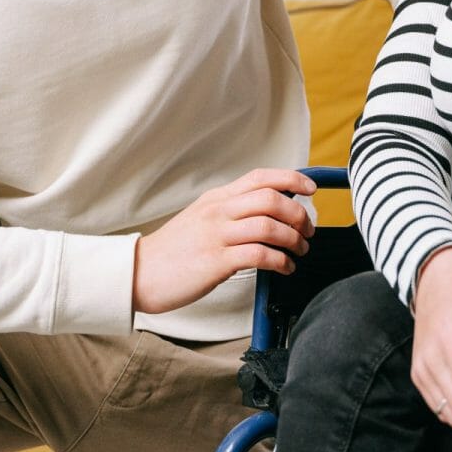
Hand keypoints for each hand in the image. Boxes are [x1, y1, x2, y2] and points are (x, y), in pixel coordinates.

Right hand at [132, 169, 315, 314]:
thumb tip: (271, 212)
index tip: (311, 189)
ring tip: (299, 251)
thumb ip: (232, 211)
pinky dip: (281, 261)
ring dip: (294, 240)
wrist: (140, 273)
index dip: (292, 179)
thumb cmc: (174, 251)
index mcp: (217, 198)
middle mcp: (218, 211)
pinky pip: (259, 255)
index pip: (261, 177)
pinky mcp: (215, 262)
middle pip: (271, 199)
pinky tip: (285, 268)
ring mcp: (216, 235)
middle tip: (308, 230)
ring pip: (269, 226)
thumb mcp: (202, 218)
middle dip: (298, 215)